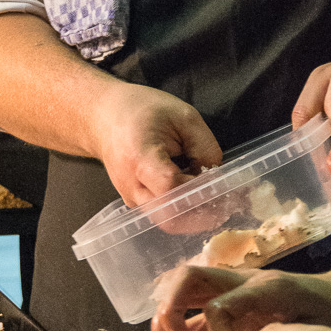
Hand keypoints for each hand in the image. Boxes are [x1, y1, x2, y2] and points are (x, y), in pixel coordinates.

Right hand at [95, 84, 221, 206]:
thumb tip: (215, 177)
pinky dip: (184, 211)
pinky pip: (163, 214)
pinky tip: (197, 196)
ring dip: (195, 215)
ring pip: (168, 221)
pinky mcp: (134, 202)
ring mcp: (130, 197)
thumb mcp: (184, 116)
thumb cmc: (141, 110)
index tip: (221, 185)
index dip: (199, 190)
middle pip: (170, 216)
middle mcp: (131, 184)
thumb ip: (205, 147)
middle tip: (227, 204)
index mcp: (140, 157)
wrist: (104, 116)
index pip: (171, 186)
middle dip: (202, 214)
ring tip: (214, 199)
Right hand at [150, 263, 330, 330]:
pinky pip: (194, 322)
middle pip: (186, 280)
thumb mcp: (309, 324)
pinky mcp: (229, 313)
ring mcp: (231, 296)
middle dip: (168, 310)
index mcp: (259, 285)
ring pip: (184, 300)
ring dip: (165, 325)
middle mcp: (238, 284)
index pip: (216, 303)